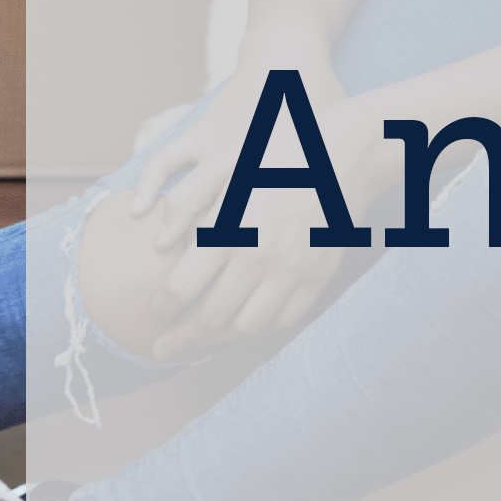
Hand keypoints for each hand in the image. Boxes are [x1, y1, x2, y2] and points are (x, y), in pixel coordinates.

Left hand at [105, 72, 406, 360]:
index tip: (154, 316)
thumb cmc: (278, 152)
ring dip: (220, 340)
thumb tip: (160, 243)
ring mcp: (294, 270)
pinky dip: (261, 326)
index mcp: (232, 226)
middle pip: (211, 318)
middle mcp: (262, 255)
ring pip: (248, 327)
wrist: (346, 151)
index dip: (162, 310)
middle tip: (165, 349)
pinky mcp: (319, 276)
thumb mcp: (226, 163)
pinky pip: (285, 319)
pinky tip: (245, 320)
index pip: (183, 288)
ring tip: (203, 342)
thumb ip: (187, 199)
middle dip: (182, 339)